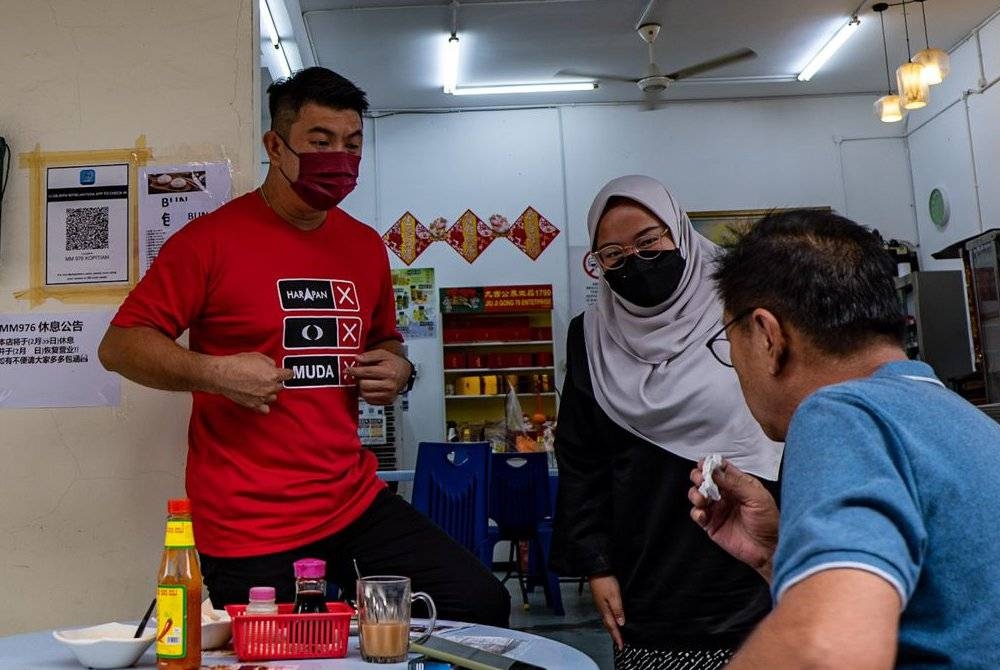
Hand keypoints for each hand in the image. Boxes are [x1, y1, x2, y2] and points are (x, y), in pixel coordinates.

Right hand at [209, 352, 292, 413]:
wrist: (222, 375)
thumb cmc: (237, 364)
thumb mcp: (258, 356)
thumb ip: (270, 362)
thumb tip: (273, 366)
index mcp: (273, 375)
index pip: (289, 375)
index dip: (287, 372)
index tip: (286, 372)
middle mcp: (270, 388)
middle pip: (281, 386)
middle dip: (276, 382)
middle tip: (267, 377)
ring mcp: (262, 398)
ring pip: (273, 397)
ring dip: (270, 392)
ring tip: (261, 387)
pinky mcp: (254, 405)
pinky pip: (265, 409)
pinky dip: (264, 404)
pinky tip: (260, 399)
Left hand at [349, 348, 410, 404]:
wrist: (405, 373)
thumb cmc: (393, 363)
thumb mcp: (383, 354)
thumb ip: (370, 355)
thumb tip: (357, 359)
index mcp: (389, 372)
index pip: (367, 372)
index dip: (354, 371)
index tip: (347, 370)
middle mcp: (390, 385)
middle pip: (364, 385)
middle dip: (359, 379)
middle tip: (359, 375)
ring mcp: (389, 395)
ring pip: (365, 394)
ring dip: (361, 387)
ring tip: (365, 381)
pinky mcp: (387, 401)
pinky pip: (369, 400)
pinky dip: (366, 394)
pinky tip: (370, 387)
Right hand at [589, 574, 624, 650]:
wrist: (596, 570)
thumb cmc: (605, 581)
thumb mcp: (614, 596)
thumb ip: (618, 610)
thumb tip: (621, 623)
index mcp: (605, 610)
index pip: (612, 627)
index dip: (617, 637)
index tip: (621, 646)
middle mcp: (602, 609)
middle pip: (608, 626)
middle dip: (614, 635)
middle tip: (619, 643)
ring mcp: (600, 604)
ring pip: (607, 620)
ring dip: (612, 628)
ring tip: (616, 634)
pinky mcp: (600, 599)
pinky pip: (606, 614)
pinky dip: (610, 620)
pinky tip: (612, 618)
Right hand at [688, 459, 778, 581]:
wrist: (768, 549)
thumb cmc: (769, 523)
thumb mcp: (757, 497)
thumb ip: (735, 482)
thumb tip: (716, 471)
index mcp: (739, 484)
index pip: (720, 468)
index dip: (710, 464)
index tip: (705, 465)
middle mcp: (726, 495)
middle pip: (705, 479)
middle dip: (699, 477)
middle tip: (701, 480)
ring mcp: (718, 509)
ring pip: (697, 495)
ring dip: (695, 494)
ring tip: (702, 499)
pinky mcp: (711, 524)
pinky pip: (697, 514)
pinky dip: (696, 512)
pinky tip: (703, 514)